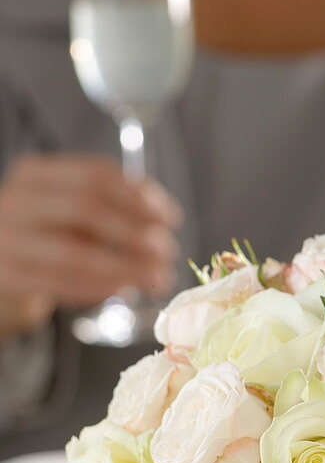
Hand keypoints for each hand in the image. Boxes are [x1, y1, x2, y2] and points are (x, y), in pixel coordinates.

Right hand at [0, 154, 181, 339]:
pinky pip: (61, 283)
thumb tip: (162, 219)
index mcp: (35, 174)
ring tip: (157, 277)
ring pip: (74, 253)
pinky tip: (124, 289)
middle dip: (135, 232)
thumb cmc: (48, 237)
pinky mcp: (8, 275)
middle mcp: (15, 200)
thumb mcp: (72, 213)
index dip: (139, 195)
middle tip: (167, 252)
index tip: (170, 217)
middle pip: (85, 209)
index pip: (95, 174)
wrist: (1, 269)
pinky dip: (99, 288)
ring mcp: (6, 239)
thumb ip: (111, 207)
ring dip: (125, 267)